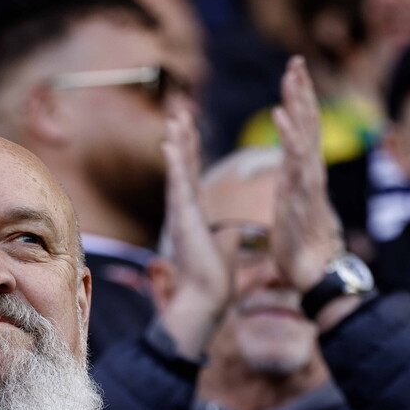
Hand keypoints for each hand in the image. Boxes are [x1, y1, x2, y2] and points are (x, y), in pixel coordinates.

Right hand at [154, 100, 230, 358]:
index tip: (189, 130)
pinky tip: (172, 142)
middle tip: (179, 111)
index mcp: (194, 215)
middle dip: (182, 138)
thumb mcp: (224, 249)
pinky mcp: (184, 219)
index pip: (192, 176)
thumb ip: (228, 236)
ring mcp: (181, 214)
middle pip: (183, 166)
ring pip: (178, 170)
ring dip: (176, 143)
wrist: (207, 298)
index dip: (190, 152)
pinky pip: (179, 184)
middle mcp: (184, 211)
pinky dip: (176, 162)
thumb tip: (237, 231)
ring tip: (175, 117)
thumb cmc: (214, 280)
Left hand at [270, 56, 343, 292]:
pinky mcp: (302, 193)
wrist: (315, 276)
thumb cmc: (302, 252)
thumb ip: (291, 199)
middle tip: (296, 61)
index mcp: (301, 178)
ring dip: (298, 102)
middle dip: (302, 92)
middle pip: (308, 124)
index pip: (301, 134)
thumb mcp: (290, 217)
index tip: (291, 79)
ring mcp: (307, 181)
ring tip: (291, 73)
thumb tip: (291, 193)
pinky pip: (295, 158)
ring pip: (305, 133)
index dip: (297, 106)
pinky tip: (279, 111)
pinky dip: (288, 133)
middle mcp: (308, 174)